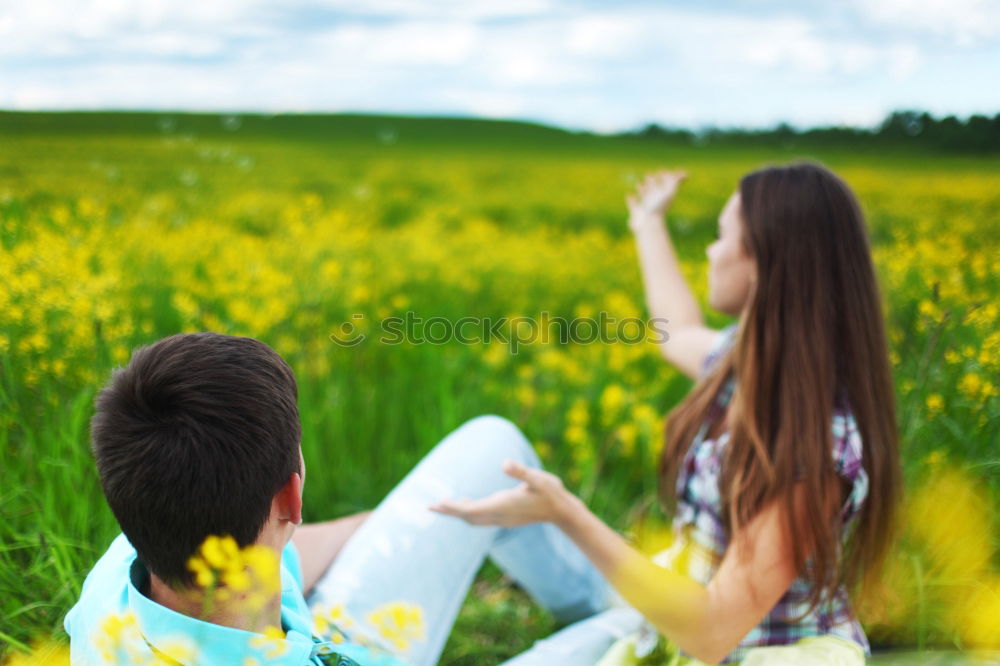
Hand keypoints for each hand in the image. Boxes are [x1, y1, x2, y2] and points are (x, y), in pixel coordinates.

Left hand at [428, 460, 580, 527]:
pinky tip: (465, 503)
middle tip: (429, 506)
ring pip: (473, 518)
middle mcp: (499, 516)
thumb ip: (521, 471)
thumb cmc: (550, 492)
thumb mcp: (538, 478)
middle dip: (449, 511)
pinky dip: (468, 512)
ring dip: (457, 512)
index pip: (470, 510)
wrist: (563, 512)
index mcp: (502, 506)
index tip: (436, 504)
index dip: (452, 507)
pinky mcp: (505, 518)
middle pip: (467, 517)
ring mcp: (502, 519)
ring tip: (441, 506)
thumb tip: (504, 463)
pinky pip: (480, 517)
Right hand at [626, 170, 686, 230]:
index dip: (665, 178)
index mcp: (664, 196)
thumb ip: (675, 182)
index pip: (666, 184)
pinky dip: (631, 200)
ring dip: (642, 190)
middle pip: (655, 189)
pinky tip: (629, 195)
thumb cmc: (658, 208)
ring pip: (644, 197)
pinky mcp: (636, 212)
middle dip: (652, 182)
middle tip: (649, 175)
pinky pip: (633, 205)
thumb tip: (686, 174)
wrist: (649, 225)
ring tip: (639, 184)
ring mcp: (646, 207)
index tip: (663, 172)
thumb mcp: (669, 192)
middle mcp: (656, 201)